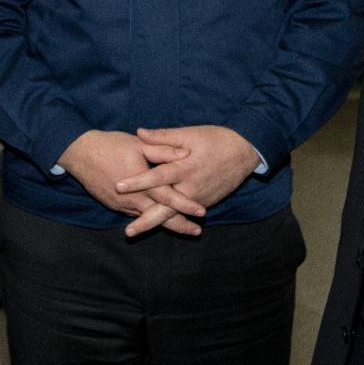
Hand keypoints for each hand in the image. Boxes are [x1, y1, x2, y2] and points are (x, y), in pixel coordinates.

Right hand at [58, 130, 204, 236]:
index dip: (186, 204)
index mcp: (141, 182)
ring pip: (146, 218)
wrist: (80, 154)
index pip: (168, 196)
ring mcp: (121, 205)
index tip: (202, 212)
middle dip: (179, 225)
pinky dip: (147, 219)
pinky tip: (157, 220)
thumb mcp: (138, 144)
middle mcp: (132, 198)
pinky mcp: (113, 206)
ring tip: (182, 228)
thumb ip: (162, 150)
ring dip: (163, 223)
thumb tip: (185, 153)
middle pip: (159, 216)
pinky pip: (134, 214)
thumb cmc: (110, 145)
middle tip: (197, 231)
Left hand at [115, 126, 258, 235]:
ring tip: (135, 231)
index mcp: (185, 168)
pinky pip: (184, 214)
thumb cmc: (215, 140)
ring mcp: (198, 199)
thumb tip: (140, 132)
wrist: (244, 153)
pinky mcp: (204, 203)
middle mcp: (191, 188)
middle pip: (165, 208)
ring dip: (154, 224)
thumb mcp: (190, 134)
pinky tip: (155, 225)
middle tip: (127, 232)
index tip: (119, 186)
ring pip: (174, 215)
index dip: (137, 182)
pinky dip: (170, 220)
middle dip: (145, 221)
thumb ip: (163, 136)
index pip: (157, 177)